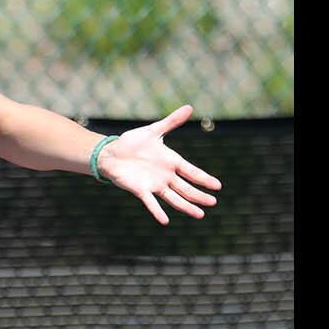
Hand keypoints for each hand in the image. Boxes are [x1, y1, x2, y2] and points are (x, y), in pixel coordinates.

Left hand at [98, 105, 222, 225]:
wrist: (111, 152)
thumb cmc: (132, 142)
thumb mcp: (153, 130)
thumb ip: (171, 122)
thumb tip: (190, 107)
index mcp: (171, 161)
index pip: (192, 172)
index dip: (204, 179)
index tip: (217, 186)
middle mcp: (166, 176)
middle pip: (186, 188)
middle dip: (199, 195)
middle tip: (213, 202)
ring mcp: (154, 184)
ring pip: (174, 198)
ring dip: (186, 206)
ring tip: (200, 215)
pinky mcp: (141, 190)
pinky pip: (151, 203)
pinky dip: (157, 212)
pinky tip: (165, 221)